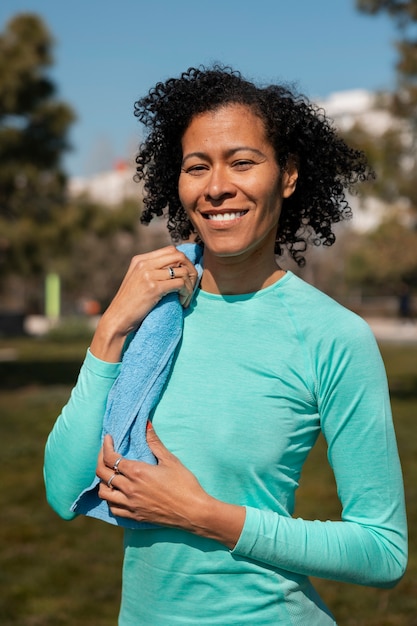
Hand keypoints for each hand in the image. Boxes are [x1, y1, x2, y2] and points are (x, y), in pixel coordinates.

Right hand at [90, 245, 198, 360]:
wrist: (117, 319)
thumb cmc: (130, 304)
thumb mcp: (137, 281)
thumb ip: (151, 271)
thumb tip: (176, 269)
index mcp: (140, 260)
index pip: (171, 250)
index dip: (183, 262)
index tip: (186, 278)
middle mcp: (144, 264)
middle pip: (179, 256)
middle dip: (190, 270)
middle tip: (191, 286)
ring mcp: (148, 275)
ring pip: (182, 271)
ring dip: (189, 285)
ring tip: (186, 298)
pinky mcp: (153, 288)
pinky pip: (180, 284)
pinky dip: (186, 293)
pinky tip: (182, 303)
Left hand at [96, 427, 210, 530]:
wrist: (193, 511)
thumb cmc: (184, 483)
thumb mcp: (170, 460)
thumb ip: (154, 442)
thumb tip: (146, 424)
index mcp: (137, 472)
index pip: (111, 458)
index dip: (106, 446)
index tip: (108, 438)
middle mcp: (129, 489)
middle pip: (102, 474)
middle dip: (100, 459)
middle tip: (105, 452)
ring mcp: (130, 504)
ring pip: (103, 493)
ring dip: (102, 481)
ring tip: (109, 473)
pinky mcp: (134, 516)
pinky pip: (113, 508)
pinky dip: (110, 498)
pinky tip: (115, 492)